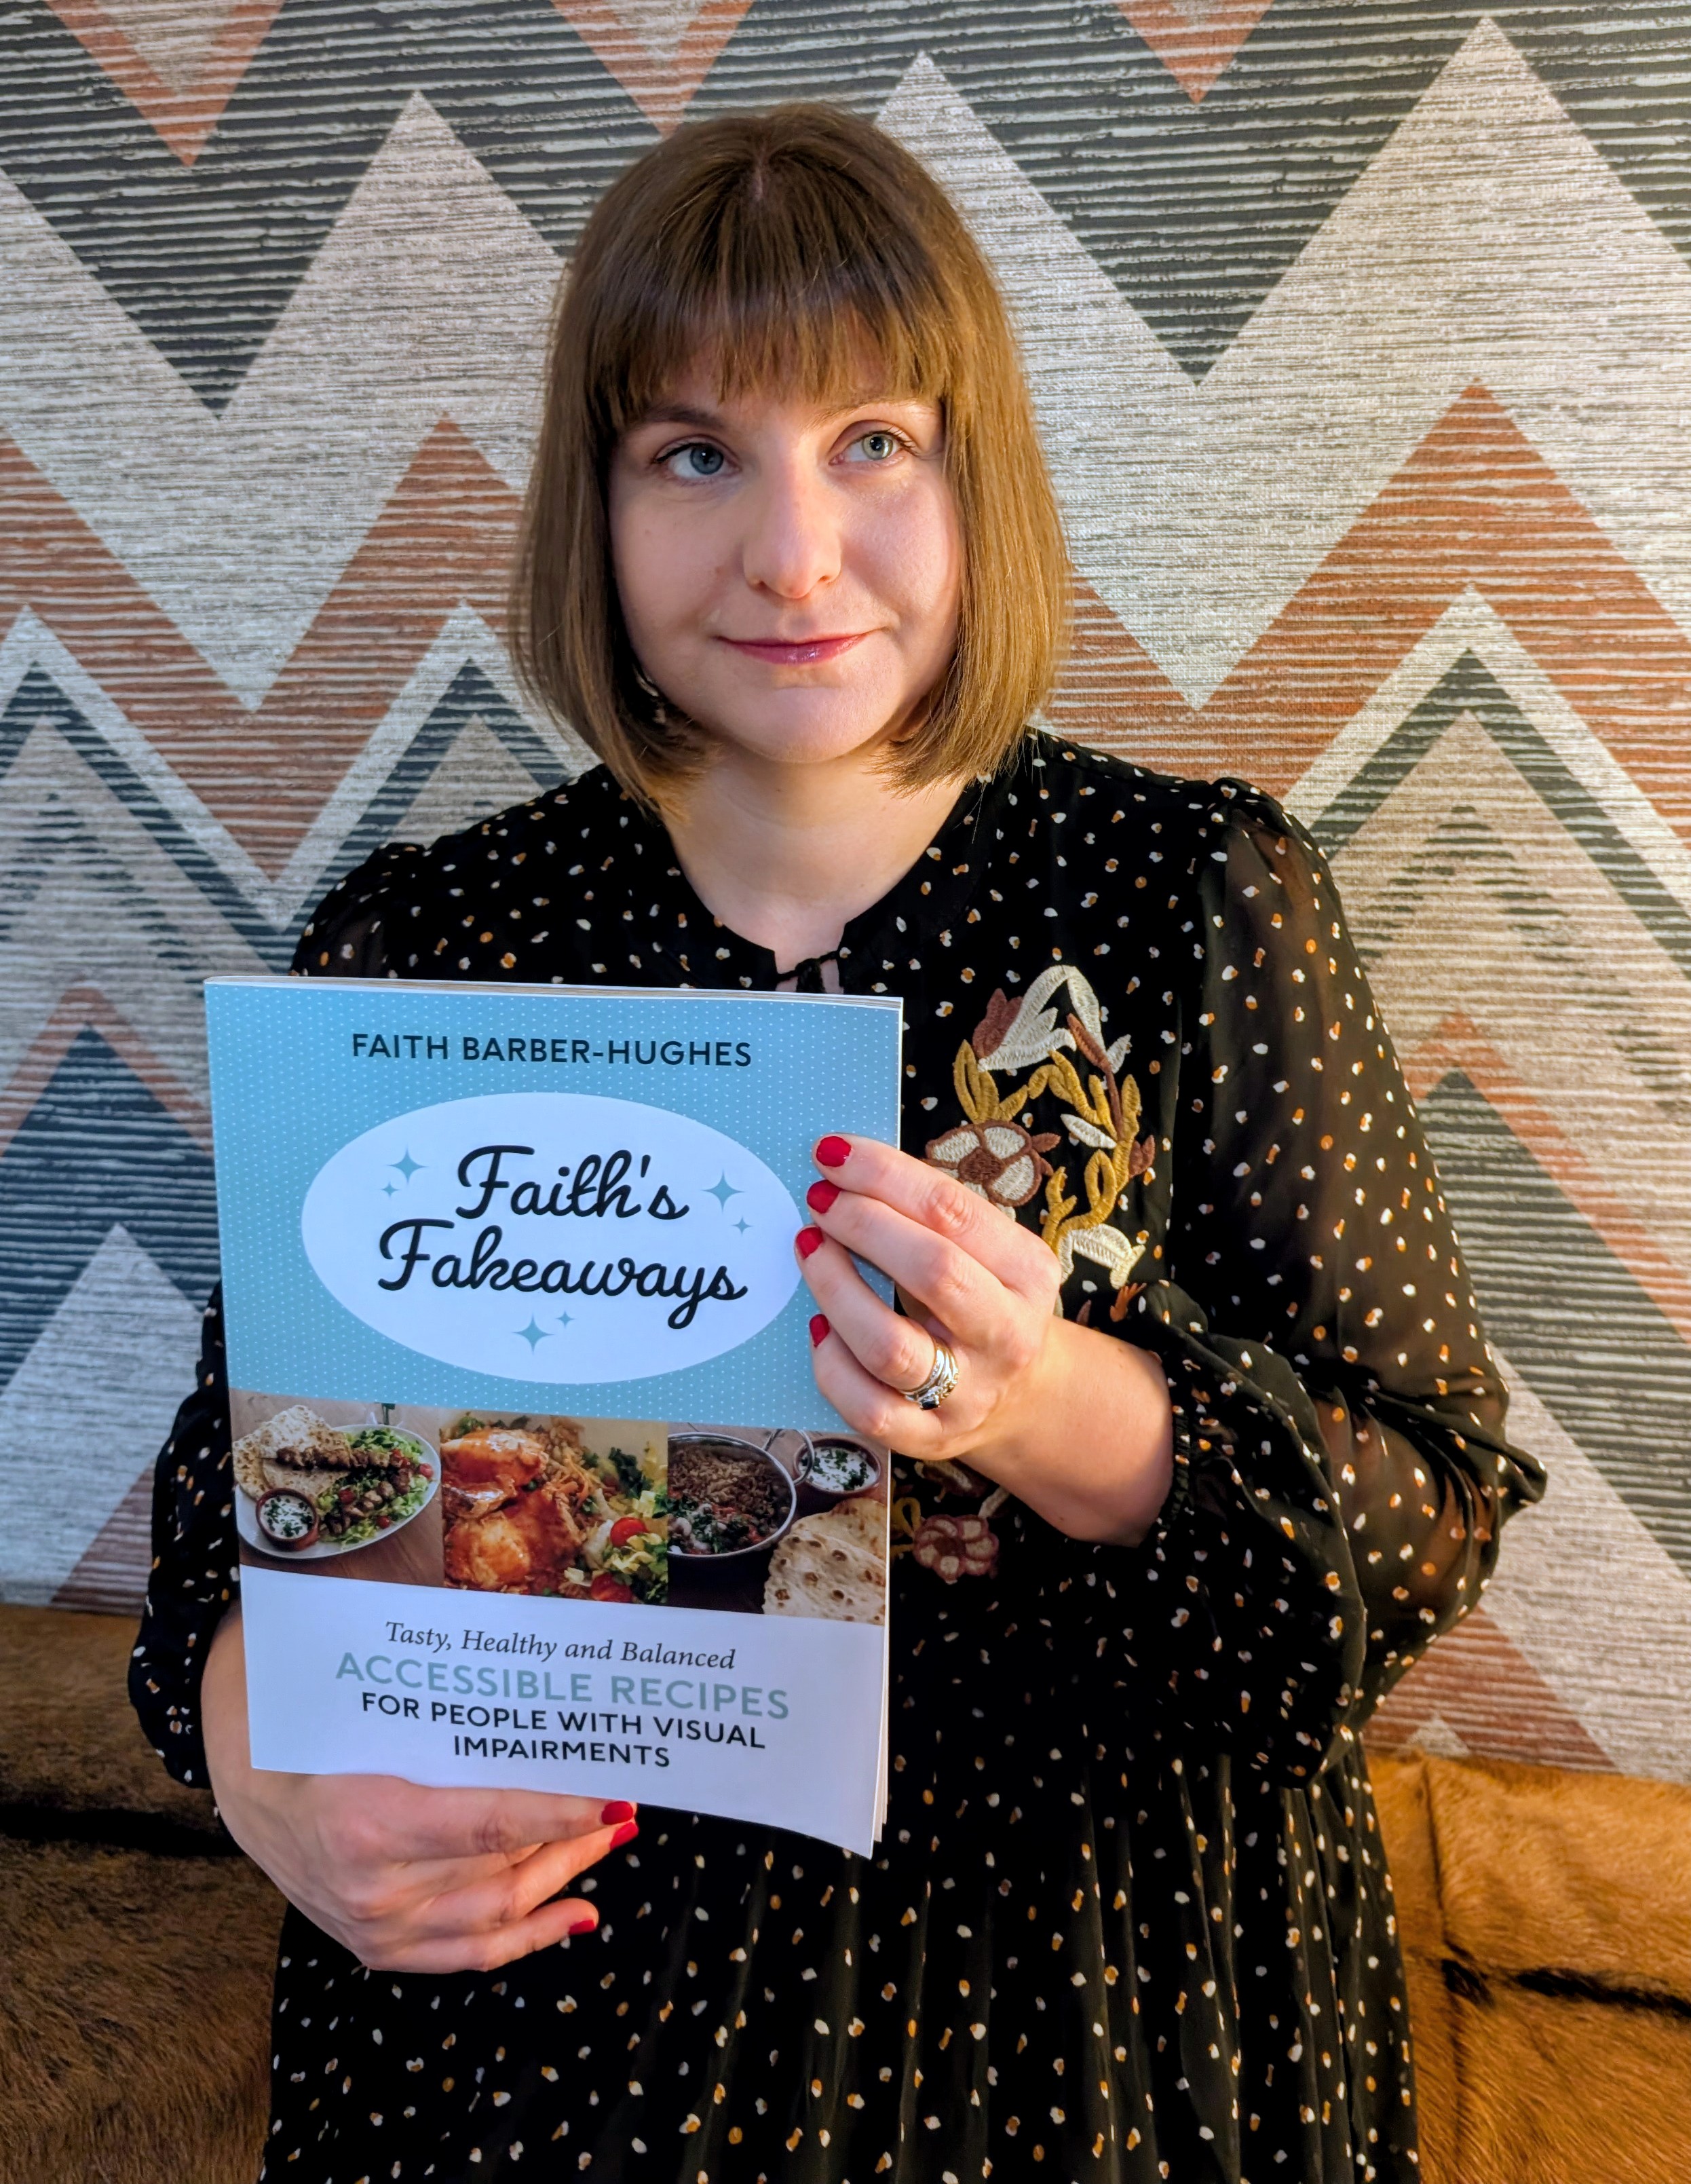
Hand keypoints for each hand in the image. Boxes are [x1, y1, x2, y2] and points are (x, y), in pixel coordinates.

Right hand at [201, 1609, 635, 1972]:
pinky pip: (472, 1955)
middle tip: (622, 1805)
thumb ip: (454, 1720)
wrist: (255, 1796)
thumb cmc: (323, 1740)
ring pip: (497, 1912)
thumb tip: (540, 1703)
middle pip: (501, 1868)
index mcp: (369, 1821)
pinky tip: (579, 1913)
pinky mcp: (381, 1951)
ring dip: (563, 1876)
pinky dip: (531, 1935)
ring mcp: (377, 1929)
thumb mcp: (378, 1717)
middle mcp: (374, 1889)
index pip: (488, 1823)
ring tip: (609, 1839)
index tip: (614, 1799)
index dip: (558, 1813)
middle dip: (572, 1836)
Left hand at [795, 1133, 1173, 1543]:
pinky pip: (865, 1408)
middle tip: (819, 1199)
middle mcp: (1007, 1335)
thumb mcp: (989, 1252)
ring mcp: (967, 1395)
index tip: (832, 1152)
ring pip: (889, 1346)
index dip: (884, 1175)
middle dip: (862, 1224)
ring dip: (836, 1288)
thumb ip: (933, 1216)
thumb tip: (845, 1170)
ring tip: (809, 1247)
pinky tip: (819, 1326)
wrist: (1026, 1399)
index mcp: (1027, 1273)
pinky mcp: (928, 1439)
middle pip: (932, 1271)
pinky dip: (831, 1362)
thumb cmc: (986, 1301)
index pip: (953, 1211)